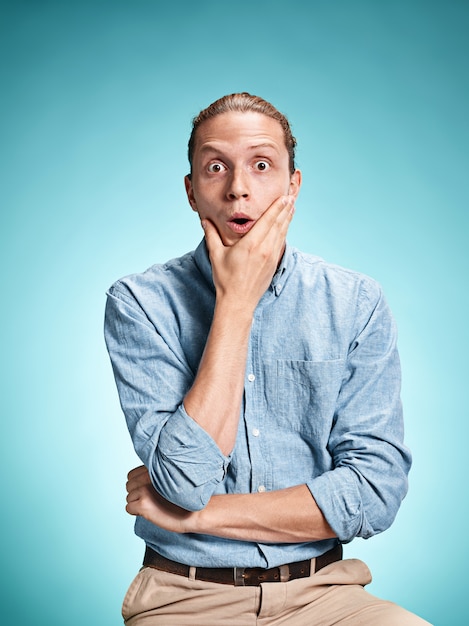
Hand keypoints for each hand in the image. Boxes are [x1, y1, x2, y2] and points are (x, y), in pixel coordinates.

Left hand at [126, 466, 193, 532]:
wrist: (197, 510)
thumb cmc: (187, 496)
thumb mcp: (172, 478)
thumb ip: (157, 475)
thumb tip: (141, 481)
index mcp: (154, 468)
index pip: (131, 475)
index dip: (138, 484)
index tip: (149, 491)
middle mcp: (147, 477)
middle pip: (128, 486)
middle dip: (136, 493)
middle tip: (152, 499)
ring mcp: (144, 490)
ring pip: (129, 497)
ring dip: (137, 503)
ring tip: (153, 505)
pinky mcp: (143, 504)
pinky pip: (129, 508)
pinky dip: (136, 512)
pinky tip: (149, 512)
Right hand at [203, 195, 294, 312]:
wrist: (238, 301)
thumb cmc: (225, 279)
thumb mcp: (216, 255)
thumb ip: (211, 235)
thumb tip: (205, 221)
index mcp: (251, 244)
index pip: (268, 220)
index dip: (277, 207)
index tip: (284, 197)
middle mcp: (264, 249)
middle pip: (279, 225)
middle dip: (285, 210)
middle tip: (291, 197)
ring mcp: (271, 257)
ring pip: (282, 233)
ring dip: (287, 220)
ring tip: (292, 208)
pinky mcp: (273, 264)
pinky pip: (281, 244)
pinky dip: (284, 232)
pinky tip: (285, 227)